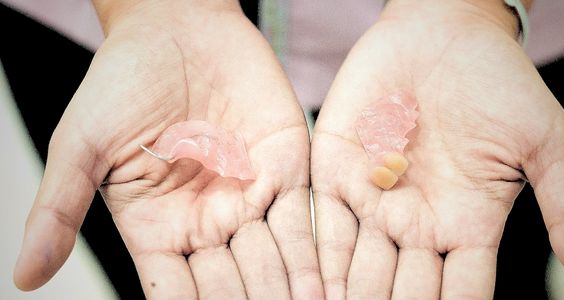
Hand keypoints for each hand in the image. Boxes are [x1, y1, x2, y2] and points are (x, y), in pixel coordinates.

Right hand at [13, 1, 322, 298]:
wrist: (176, 26)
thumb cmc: (122, 81)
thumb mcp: (83, 145)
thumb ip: (61, 209)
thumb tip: (23, 276)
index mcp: (157, 228)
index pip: (177, 292)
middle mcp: (206, 222)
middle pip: (231, 286)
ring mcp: (248, 198)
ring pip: (271, 261)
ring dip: (286, 294)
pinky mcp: (284, 169)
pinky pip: (301, 219)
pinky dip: (313, 254)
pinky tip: (322, 285)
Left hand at [312, 0, 563, 297]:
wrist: (445, 32)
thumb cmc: (500, 83)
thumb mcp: (542, 144)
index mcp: (467, 225)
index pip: (459, 292)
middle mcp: (416, 223)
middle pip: (403, 290)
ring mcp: (374, 200)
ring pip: (359, 268)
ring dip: (351, 298)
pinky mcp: (337, 170)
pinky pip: (325, 223)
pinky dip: (319, 258)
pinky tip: (313, 291)